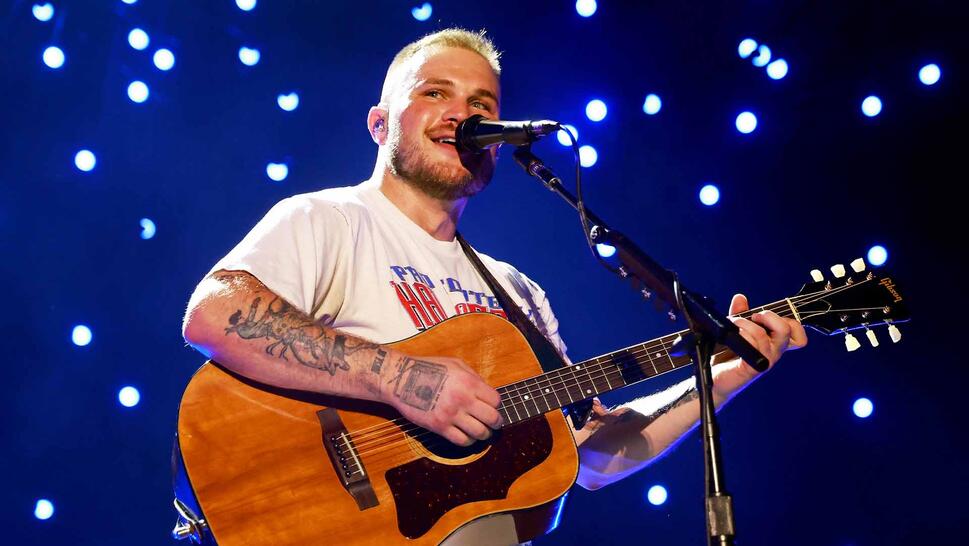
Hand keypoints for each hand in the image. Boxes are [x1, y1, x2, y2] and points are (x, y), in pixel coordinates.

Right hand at [381, 353, 501, 446]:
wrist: (401, 379)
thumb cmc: (428, 368)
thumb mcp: (455, 364)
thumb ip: (473, 377)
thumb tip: (486, 392)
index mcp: (469, 382)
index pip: (495, 400)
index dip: (496, 405)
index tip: (492, 406)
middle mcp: (463, 399)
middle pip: (492, 418)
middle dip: (496, 423)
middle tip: (494, 424)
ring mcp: (451, 414)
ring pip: (480, 433)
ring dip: (484, 434)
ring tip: (482, 432)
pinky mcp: (439, 427)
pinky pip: (462, 441)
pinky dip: (469, 441)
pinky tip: (467, 436)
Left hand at [723, 293, 807, 382]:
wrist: (715, 378)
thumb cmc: (727, 356)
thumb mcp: (735, 329)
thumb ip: (740, 313)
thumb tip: (740, 297)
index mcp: (773, 342)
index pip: (796, 331)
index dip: (787, 319)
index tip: (764, 315)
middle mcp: (773, 351)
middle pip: (788, 330)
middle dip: (770, 316)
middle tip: (754, 317)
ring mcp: (765, 360)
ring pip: (764, 335)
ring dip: (746, 324)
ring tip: (734, 324)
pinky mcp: (754, 368)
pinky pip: (753, 346)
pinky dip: (741, 335)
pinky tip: (731, 337)